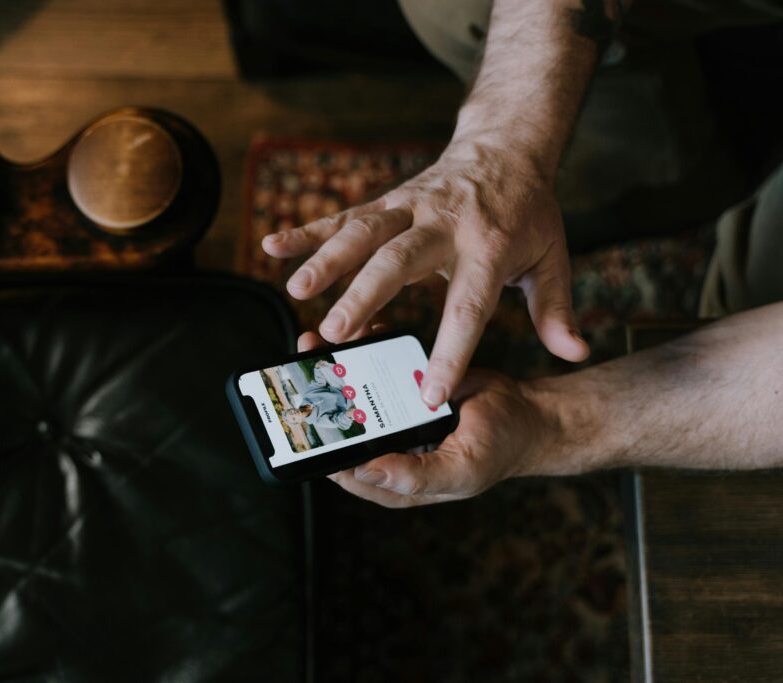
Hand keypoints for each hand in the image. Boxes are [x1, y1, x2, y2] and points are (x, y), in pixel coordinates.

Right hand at [263, 139, 589, 407]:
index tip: (429, 393)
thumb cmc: (527, 213)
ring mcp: (410, 208)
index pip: (468, 307)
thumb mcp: (552, 258)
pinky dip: (307, 230)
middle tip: (337, 332)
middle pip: (400, 262)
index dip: (449, 352)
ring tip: (295, 291)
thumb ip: (557, 310)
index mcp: (489, 249)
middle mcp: (444, 226)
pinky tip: (272, 246)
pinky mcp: (387, 200)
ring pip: (363, 233)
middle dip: (365, 294)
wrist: (505, 146)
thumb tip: (577, 353)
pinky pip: (342, 215)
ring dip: (326, 259)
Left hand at [297, 331, 553, 507]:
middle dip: (318, 396)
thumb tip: (362, 472)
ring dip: (333, 367)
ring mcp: (395, 415)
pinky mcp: (406, 385)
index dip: (317, 444)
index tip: (302, 415)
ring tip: (315, 341)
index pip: (341, 467)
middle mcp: (388, 446)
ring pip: (353, 394)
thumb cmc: (499, 449)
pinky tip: (356, 331)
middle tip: (300, 367)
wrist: (531, 413)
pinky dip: (364, 350)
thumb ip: (414, 476)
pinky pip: (377, 370)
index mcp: (394, 478)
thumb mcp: (461, 470)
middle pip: (340, 426)